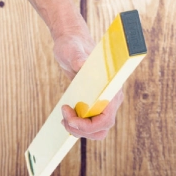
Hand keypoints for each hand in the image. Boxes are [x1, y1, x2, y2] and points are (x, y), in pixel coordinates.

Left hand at [51, 11, 123, 140]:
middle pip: (102, 128)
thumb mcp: (72, 50)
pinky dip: (78, 126)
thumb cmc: (73, 45)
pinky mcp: (94, 104)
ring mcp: (103, 102)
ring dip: (79, 130)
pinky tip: (66, 117)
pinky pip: (90, 124)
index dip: (90, 125)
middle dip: (82, 130)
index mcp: (111, 88)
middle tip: (64, 119)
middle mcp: (111, 98)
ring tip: (64, 119)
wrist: (72, 45)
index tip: (70, 119)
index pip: (107, 118)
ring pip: (97, 129)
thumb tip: (81, 65)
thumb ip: (77, 57)